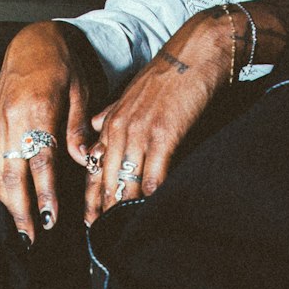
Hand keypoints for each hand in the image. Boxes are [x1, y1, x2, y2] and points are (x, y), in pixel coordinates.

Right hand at [0, 21, 94, 245]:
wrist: (31, 41)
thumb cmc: (61, 65)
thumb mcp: (80, 92)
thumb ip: (78, 129)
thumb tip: (84, 161)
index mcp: (35, 109)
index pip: (39, 161)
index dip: (44, 193)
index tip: (50, 218)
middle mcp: (10, 118)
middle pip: (11, 173)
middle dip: (20, 209)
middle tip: (31, 236)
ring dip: (6, 203)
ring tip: (20, 226)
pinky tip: (6, 200)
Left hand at [82, 7, 233, 225]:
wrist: (197, 51)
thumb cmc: (168, 74)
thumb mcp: (130, 95)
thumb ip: (111, 115)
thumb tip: (95, 130)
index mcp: (111, 122)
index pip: (94, 168)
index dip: (92, 198)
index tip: (91, 221)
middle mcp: (121, 129)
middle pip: (107, 180)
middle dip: (105, 211)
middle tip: (104, 237)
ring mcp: (141, 132)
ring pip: (128, 180)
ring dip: (127, 208)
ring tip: (126, 232)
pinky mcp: (165, 134)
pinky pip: (155, 173)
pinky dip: (153, 194)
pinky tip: (152, 210)